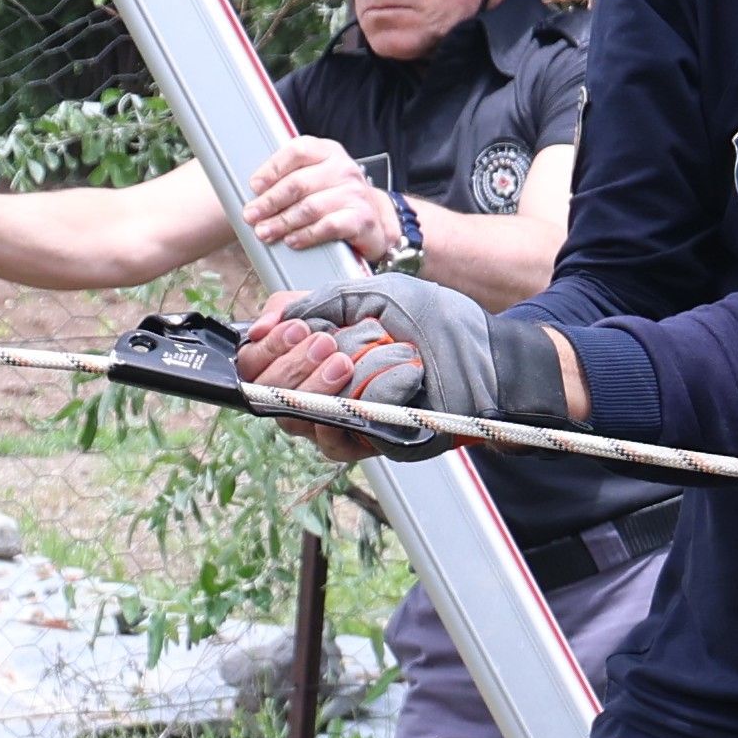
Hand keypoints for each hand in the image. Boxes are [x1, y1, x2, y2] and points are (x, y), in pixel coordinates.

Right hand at [229, 299, 426, 454]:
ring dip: (311, 388)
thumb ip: (310, 304)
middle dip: (288, 366)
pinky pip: (329, 443)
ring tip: (344, 360)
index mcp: (309, 351)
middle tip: (323, 342)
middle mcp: (315, 387)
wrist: (480, 353)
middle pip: (265, 392)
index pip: (257, 361)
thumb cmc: (427, 320)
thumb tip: (257, 328)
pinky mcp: (363, 443)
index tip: (294, 329)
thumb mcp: (364, 294)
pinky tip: (349, 396)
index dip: (266, 348)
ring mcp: (337, 417)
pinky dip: (334, 419)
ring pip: (293, 417)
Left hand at [237, 134, 403, 263]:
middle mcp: (343, 168)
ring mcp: (354, 193)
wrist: (375, 220)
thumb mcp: (318, 178)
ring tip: (265, 232)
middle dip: (270, 202)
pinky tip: (291, 240)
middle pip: (299, 183)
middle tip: (251, 215)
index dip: (272, 168)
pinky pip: (328, 226)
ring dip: (283, 221)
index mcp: (328, 152)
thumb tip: (255, 193)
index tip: (254, 186)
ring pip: (310, 207)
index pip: (297, 151)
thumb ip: (292, 177)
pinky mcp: (361, 218)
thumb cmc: (336, 198)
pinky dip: (306, 235)